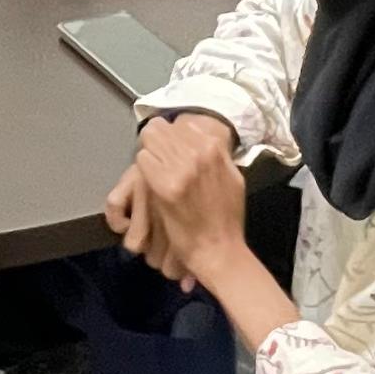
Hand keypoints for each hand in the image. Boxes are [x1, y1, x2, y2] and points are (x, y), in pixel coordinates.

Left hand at [103, 107, 237, 232]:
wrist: (219, 249)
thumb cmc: (227, 217)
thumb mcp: (232, 176)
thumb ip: (216, 154)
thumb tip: (202, 138)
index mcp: (214, 146)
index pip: (181, 123)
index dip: (173, 136)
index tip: (173, 149)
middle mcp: (197, 151)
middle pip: (161, 128)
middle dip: (158, 142)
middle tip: (160, 160)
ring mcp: (180, 167)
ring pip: (150, 140)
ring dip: (151, 154)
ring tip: (157, 171)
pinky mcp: (163, 185)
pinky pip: (142, 160)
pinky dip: (144, 169)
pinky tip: (152, 182)